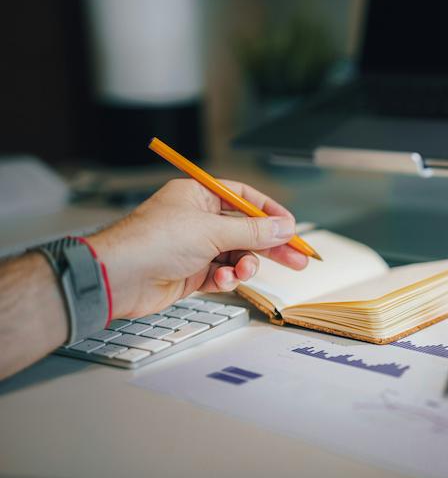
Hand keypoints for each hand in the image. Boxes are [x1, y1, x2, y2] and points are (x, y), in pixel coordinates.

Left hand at [88, 179, 307, 317]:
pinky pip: (221, 274)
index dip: (270, 212)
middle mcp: (197, 219)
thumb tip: (283, 227)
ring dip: (244, 265)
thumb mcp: (211, 230)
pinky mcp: (191, 273)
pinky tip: (222, 282)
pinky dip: (226, 279)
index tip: (291, 228)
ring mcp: (194, 247)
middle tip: (298, 258)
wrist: (118, 277)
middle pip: (246, 229)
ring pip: (236, 255)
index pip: (244, 198)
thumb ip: (252, 231)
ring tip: (243, 271)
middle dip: (270, 246)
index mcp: (199, 195)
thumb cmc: (153, 241)